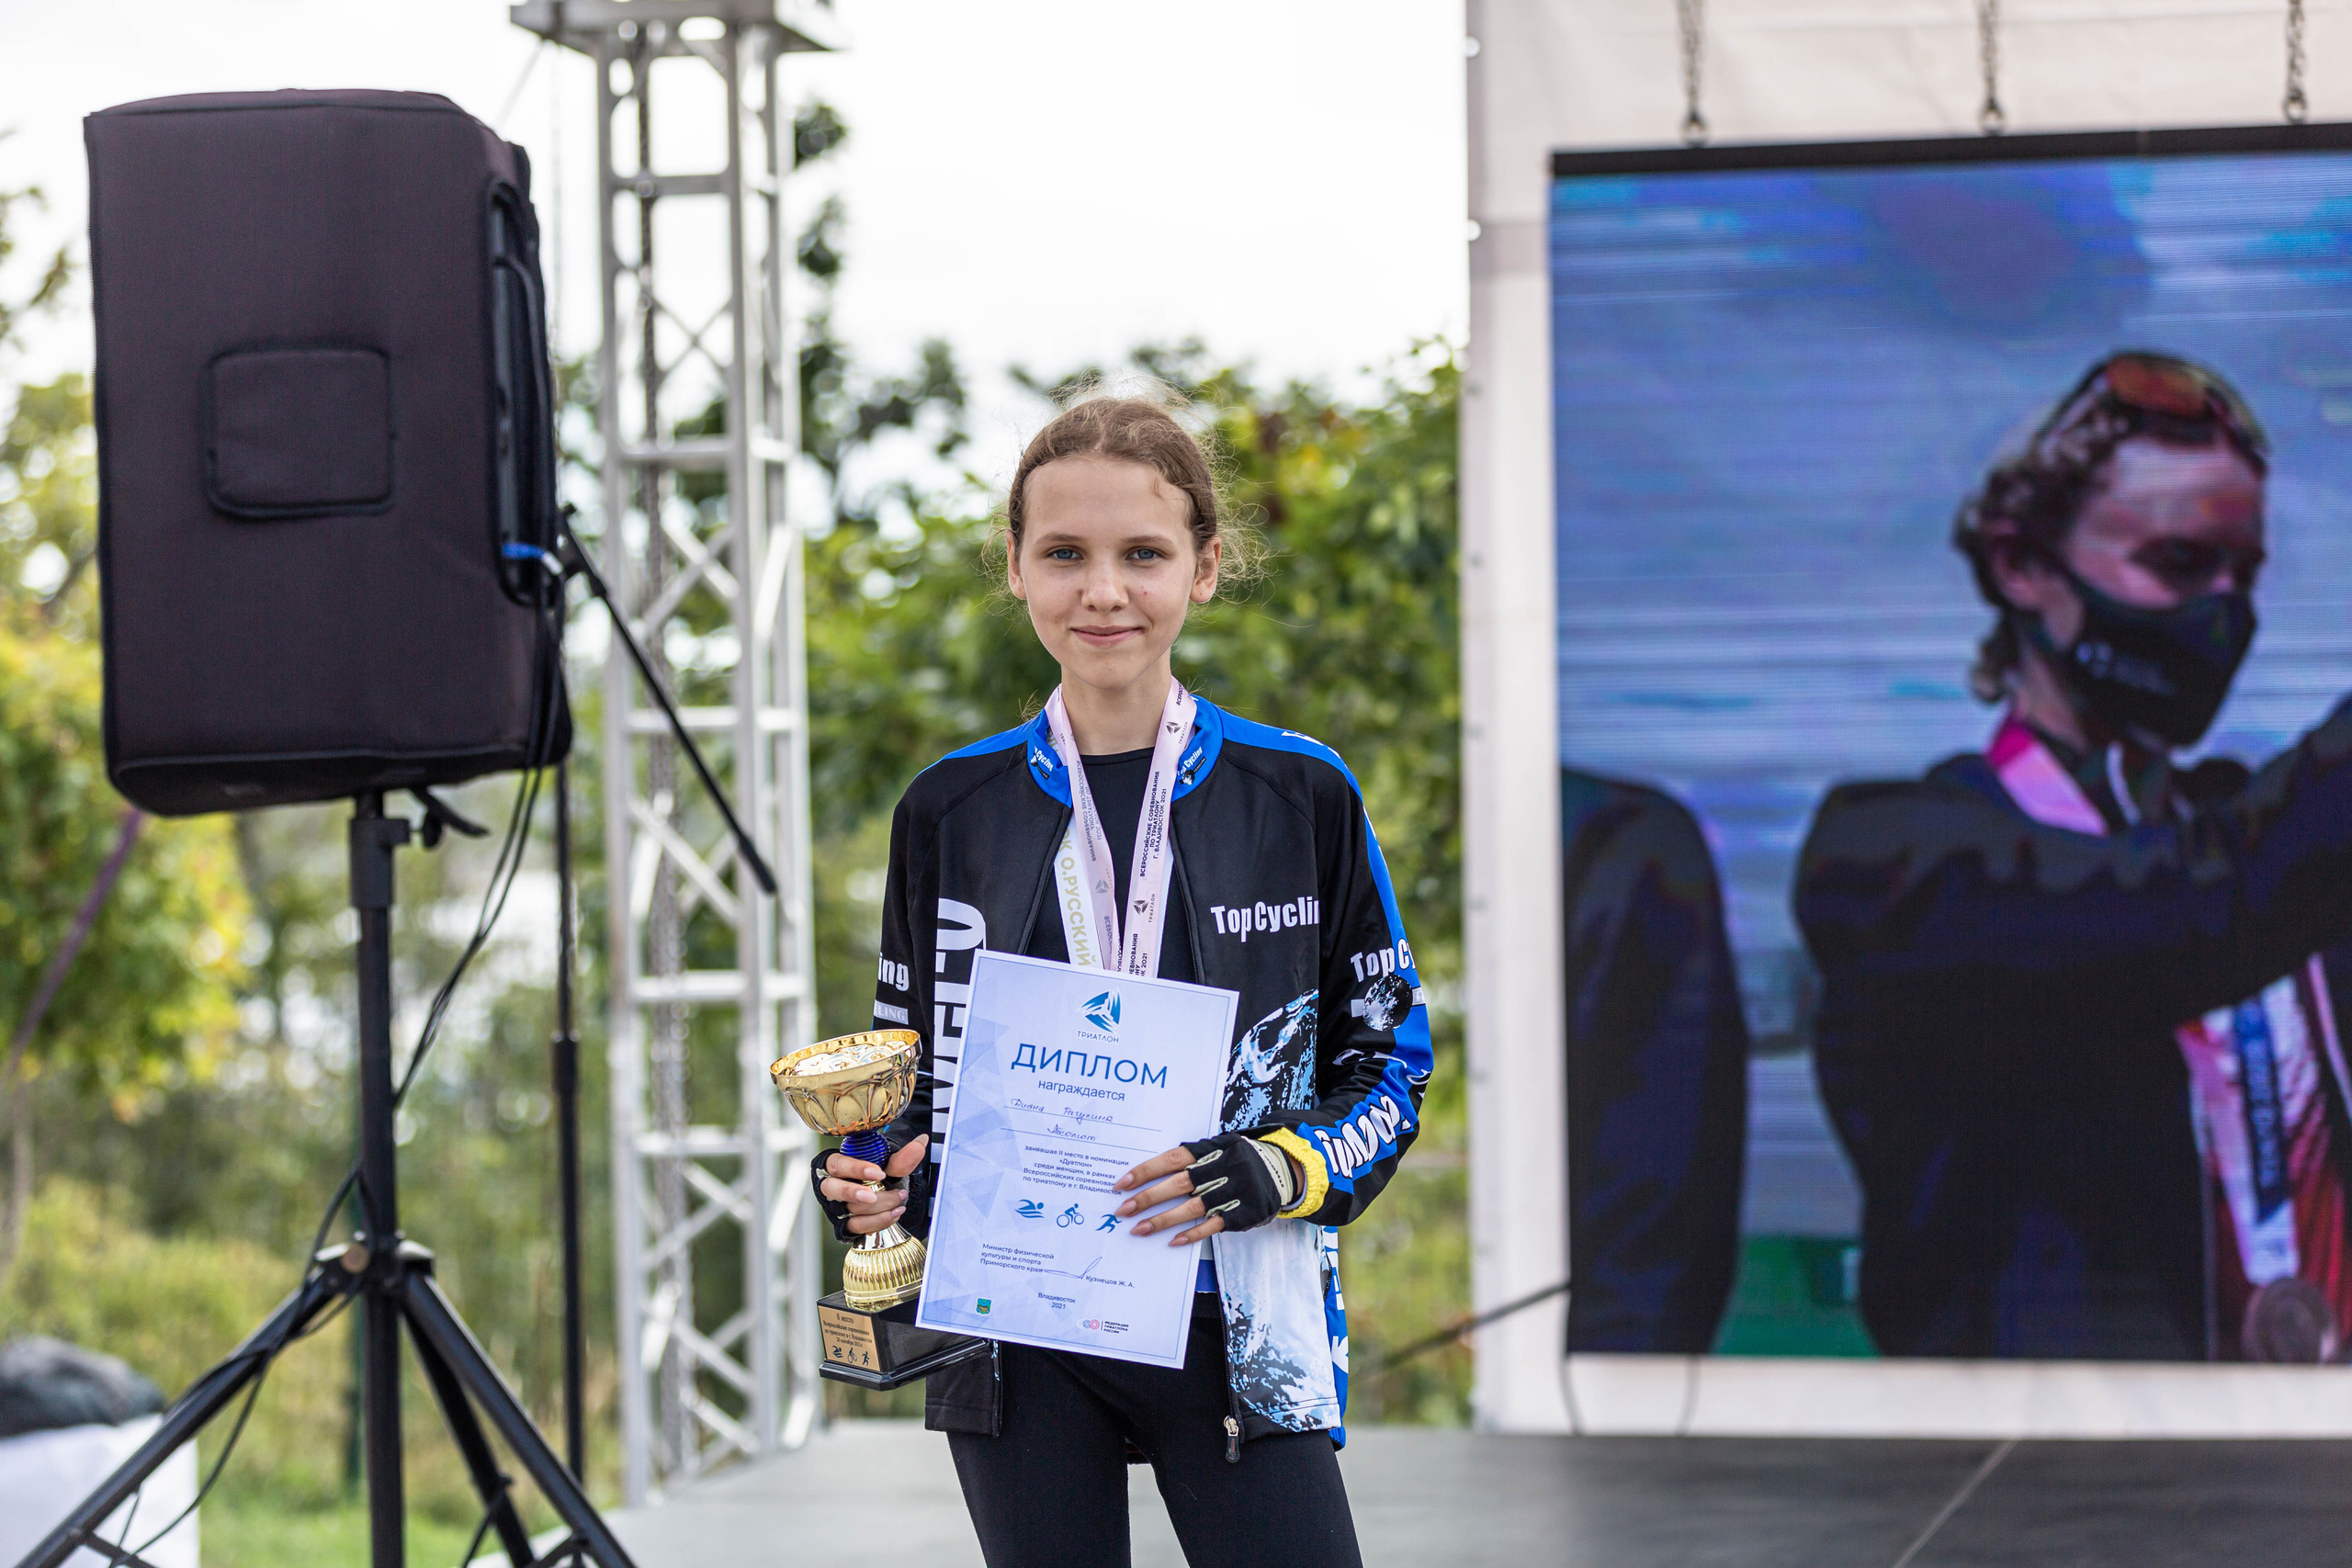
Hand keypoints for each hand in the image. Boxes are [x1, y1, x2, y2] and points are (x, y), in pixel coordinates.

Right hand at [819, 1135, 926, 1235]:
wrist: (883, 1192)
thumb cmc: (880, 1173)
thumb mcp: (890, 1164)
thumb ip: (902, 1157)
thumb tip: (922, 1141)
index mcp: (838, 1164)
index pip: (838, 1164)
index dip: (856, 1169)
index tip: (879, 1173)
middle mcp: (833, 1185)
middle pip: (833, 1189)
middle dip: (853, 1193)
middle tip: (872, 1196)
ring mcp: (838, 1206)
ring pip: (849, 1209)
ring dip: (877, 1207)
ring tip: (899, 1200)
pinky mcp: (846, 1224)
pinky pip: (857, 1226)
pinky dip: (878, 1221)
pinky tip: (895, 1214)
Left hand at [1113, 1133, 1298, 1244]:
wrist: (1283, 1170)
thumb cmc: (1239, 1158)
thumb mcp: (1220, 1146)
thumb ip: (1192, 1157)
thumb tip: (1150, 1172)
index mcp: (1211, 1150)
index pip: (1172, 1159)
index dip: (1146, 1171)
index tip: (1122, 1184)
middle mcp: (1221, 1169)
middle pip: (1178, 1184)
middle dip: (1148, 1198)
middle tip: (1123, 1210)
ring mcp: (1233, 1192)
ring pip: (1192, 1208)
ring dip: (1162, 1220)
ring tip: (1139, 1229)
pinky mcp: (1242, 1213)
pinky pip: (1212, 1226)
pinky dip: (1191, 1234)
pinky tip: (1172, 1241)